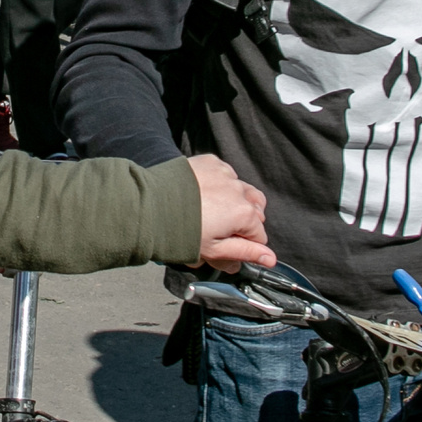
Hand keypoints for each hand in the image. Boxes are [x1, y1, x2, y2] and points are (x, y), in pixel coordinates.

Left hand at [189, 152, 273, 271]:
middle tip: (218, 232)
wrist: (150, 204)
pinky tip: (202, 194)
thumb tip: (270, 259)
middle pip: (255, 211)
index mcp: (245, 214)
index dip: (244, 246)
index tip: (226, 249)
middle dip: (242, 223)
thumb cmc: (181, 232)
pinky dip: (220, 184)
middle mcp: (240, 190)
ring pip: (242, 190)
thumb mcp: (214, 251)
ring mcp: (226, 174)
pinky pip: (225, 174)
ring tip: (213, 212)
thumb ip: (245, 253)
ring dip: (234, 201)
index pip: (259, 236)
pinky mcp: (211, 162)